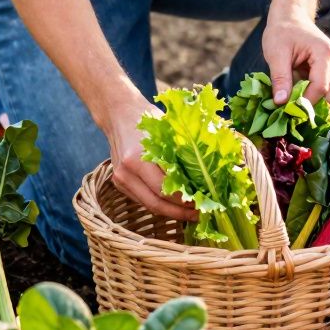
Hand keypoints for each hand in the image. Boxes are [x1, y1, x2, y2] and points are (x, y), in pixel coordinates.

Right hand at [102, 97, 197, 221]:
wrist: (119, 114)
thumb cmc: (148, 118)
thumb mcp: (169, 130)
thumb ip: (185, 152)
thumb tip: (211, 173)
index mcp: (137, 159)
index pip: (165, 190)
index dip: (185, 202)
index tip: (203, 203)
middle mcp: (126, 173)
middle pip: (156, 204)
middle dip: (180, 213)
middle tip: (200, 215)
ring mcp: (120, 180)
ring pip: (149, 206)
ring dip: (171, 212)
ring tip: (191, 213)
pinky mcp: (119, 184)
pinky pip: (143, 200)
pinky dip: (161, 204)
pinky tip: (176, 205)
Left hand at [262, 11, 329, 106]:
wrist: (290, 17)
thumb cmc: (282, 32)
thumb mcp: (276, 54)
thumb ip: (280, 79)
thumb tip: (280, 103)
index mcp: (325, 53)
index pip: (320, 88)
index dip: (304, 103)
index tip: (286, 111)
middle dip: (311, 107)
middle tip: (290, 113)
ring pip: (329, 96)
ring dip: (311, 103)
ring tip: (291, 105)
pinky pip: (325, 91)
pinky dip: (311, 97)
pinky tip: (296, 97)